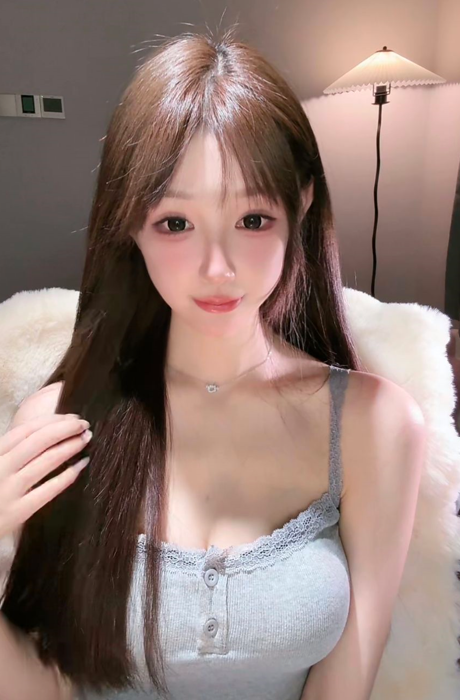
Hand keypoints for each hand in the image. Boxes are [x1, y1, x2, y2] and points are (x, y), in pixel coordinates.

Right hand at [0, 414, 91, 539]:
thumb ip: (11, 450)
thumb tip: (46, 431)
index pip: (26, 430)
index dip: (52, 420)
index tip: (71, 417)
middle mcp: (0, 467)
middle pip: (40, 440)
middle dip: (66, 428)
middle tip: (84, 424)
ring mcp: (9, 490)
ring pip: (47, 460)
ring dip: (71, 446)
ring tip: (86, 438)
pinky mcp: (18, 512)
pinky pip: (50, 489)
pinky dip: (69, 474)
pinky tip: (82, 464)